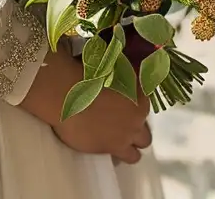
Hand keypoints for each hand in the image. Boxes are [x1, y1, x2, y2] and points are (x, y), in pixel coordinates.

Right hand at [19, 50, 152, 161]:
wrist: (67, 93)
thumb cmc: (87, 73)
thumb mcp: (113, 64)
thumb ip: (126, 67)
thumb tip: (137, 57)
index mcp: (140, 91)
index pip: (146, 101)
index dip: (135, 103)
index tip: (124, 102)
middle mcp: (139, 114)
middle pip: (147, 125)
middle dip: (137, 125)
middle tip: (121, 122)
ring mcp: (128, 133)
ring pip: (142, 144)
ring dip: (134, 142)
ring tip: (122, 139)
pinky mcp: (113, 148)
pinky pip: (129, 157)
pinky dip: (124, 154)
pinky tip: (115, 150)